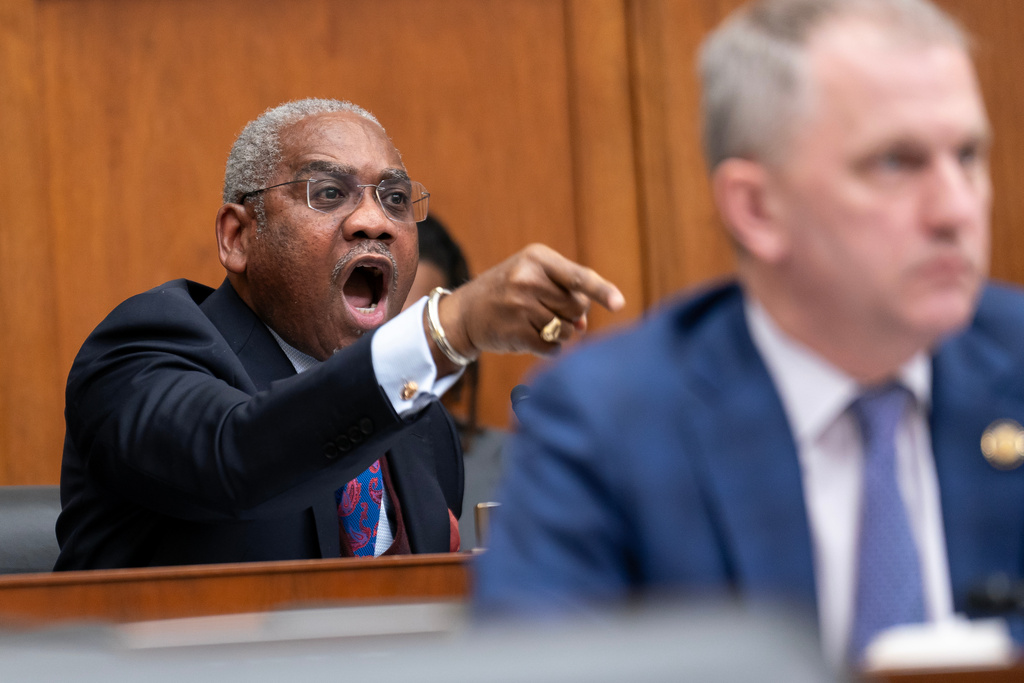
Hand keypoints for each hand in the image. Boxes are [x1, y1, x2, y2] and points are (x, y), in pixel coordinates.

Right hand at [427, 244, 624, 373]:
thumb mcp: (535, 281)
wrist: (466, 312)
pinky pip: (551, 348)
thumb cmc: (510, 292)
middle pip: (577, 308)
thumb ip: (566, 297)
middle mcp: (527, 279)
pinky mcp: (515, 333)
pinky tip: (529, 337)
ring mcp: (519, 306)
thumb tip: (582, 329)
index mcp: (537, 258)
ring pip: (566, 331)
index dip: (601, 291)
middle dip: (570, 314)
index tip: (619, 303)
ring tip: (535, 322)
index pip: (578, 277)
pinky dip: (548, 348)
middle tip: (547, 309)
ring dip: (559, 333)